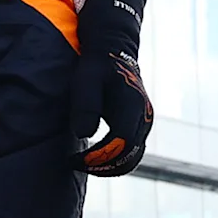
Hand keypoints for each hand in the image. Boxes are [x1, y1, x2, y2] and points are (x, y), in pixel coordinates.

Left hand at [69, 0, 152, 176]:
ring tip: (81, 163)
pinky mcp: (139, 126)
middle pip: (128, 157)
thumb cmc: (97, 65)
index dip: (97, 158)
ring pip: (132, 158)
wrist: (114, 50)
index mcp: (132, 106)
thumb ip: (86, 105)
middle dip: (101, 167)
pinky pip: (130, 152)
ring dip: (108, 166)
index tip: (73, 159)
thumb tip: (84, 134)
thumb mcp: (86, 79)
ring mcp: (144, 123)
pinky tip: (91, 157)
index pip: (120, 145)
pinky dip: (113, 160)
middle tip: (74, 164)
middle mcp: (144, 118)